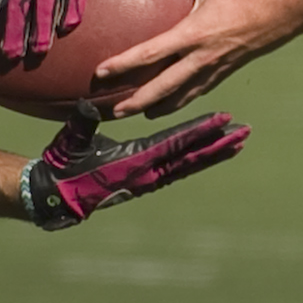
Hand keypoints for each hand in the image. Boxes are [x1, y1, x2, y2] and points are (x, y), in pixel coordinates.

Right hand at [24, 100, 249, 229]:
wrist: (56, 194)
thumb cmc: (62, 165)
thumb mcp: (71, 143)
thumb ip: (82, 125)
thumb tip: (88, 107)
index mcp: (134, 161)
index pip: (175, 143)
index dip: (200, 131)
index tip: (224, 120)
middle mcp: (147, 173)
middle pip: (191, 157)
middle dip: (219, 144)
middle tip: (245, 132)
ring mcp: (147, 179)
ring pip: (188, 165)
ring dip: (213, 153)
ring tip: (237, 141)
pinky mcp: (145, 181)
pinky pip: (177, 170)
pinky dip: (196, 160)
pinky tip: (208, 153)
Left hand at [97, 0, 302, 116]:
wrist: (287, 10)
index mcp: (193, 35)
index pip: (150, 54)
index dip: (123, 64)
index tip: (101, 73)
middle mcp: (202, 58)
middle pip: (162, 88)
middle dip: (135, 101)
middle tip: (113, 111)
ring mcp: (215, 68)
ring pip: (181, 96)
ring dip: (159, 106)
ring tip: (140, 113)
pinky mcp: (227, 71)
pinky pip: (199, 90)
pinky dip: (182, 99)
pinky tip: (175, 101)